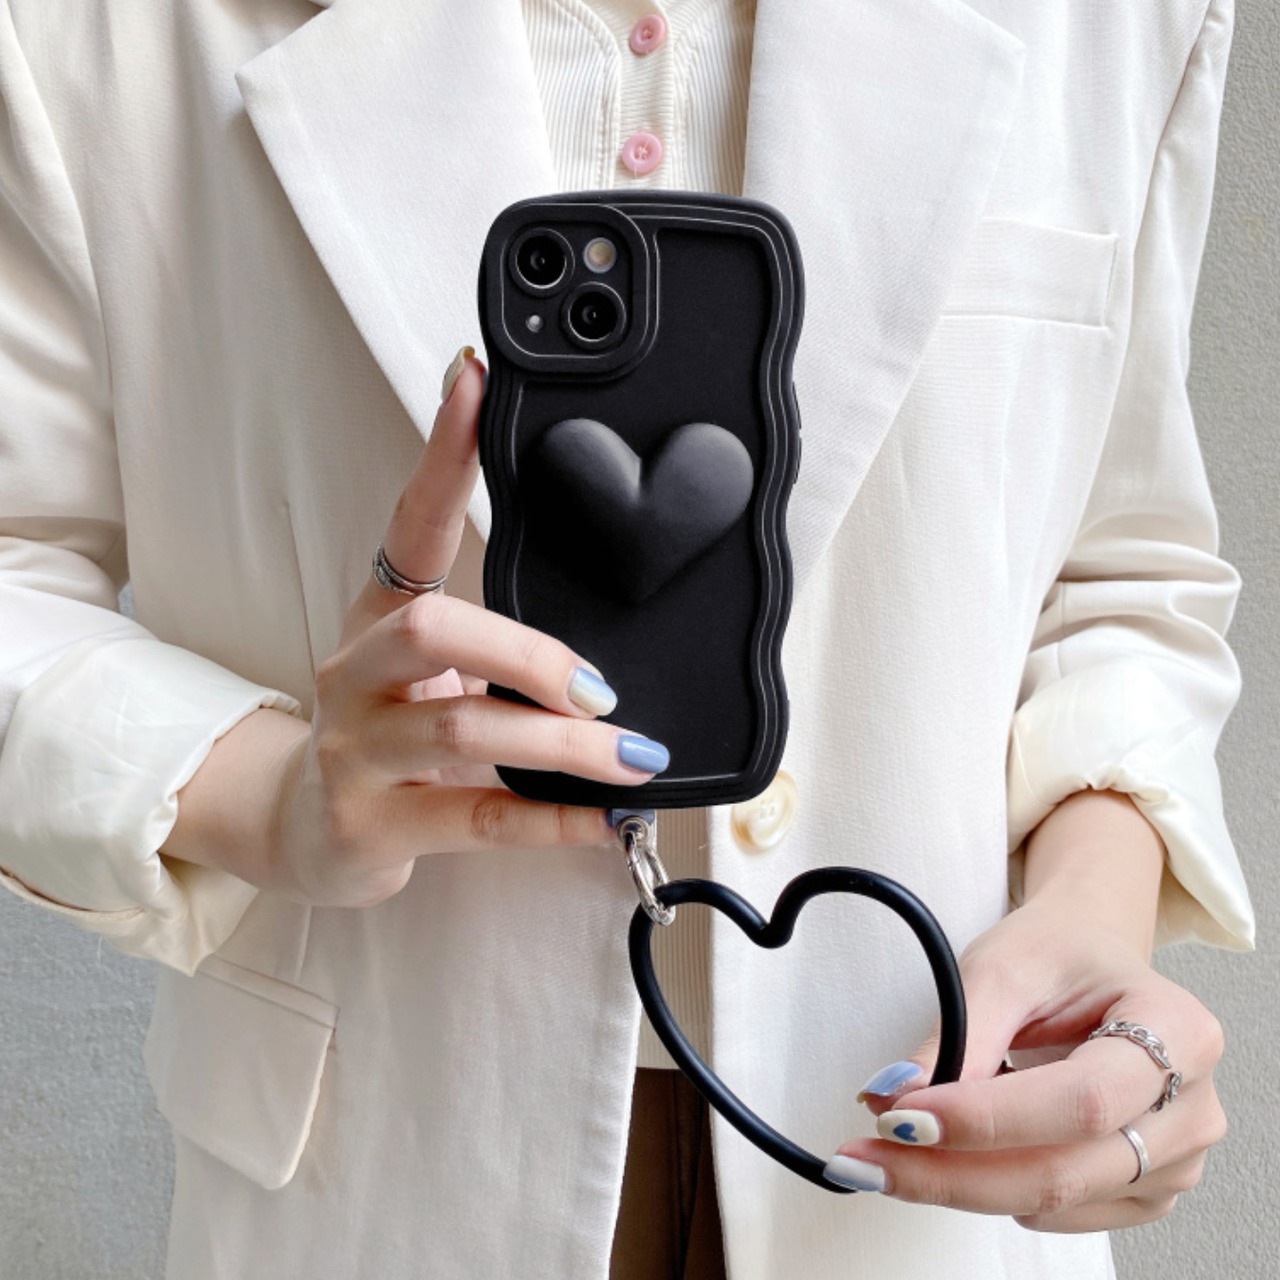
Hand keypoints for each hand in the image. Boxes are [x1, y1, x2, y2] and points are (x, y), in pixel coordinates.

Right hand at [269, 345, 667, 906]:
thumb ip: (493, 641)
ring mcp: (357, 752)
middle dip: (529, 652)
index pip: (411, 525)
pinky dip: (552, 818)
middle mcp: (358, 674)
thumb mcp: (424, 670)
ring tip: (632, 753)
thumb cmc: (387, 733)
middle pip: (433, 629)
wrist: (306, 829)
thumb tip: (602, 632)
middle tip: (600, 684)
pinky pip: (476, 819)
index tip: (475, 380)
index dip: (443, 456)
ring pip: (461, 731)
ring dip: (563, 742)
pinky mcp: (370, 825)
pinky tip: (610, 819)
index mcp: (378, 621)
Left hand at [828, 791, 1227, 1231]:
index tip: (900, 1119)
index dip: (986, 1120)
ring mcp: (1178, 1159)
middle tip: (865, 1159)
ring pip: (1055, 1200)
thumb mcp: (1003, 966)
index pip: (1080, 1101)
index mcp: (1178, 1030)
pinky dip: (993, 1188)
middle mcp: (1192, 1107)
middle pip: (1067, 1169)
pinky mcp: (1145, 1192)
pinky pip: (1060, 1213)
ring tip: (892, 1148)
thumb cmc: (1056, 954)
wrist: (1090, 960)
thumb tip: (894, 1099)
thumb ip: (957, 1034)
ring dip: (960, 1183)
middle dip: (953, 1171)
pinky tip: (956, 1150)